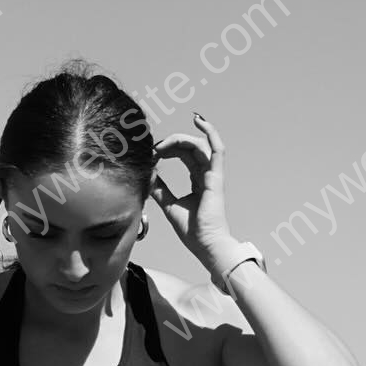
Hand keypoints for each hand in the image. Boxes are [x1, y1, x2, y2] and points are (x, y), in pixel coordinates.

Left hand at [151, 113, 236, 270]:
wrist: (206, 245)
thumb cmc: (192, 231)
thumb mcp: (168, 205)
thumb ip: (159, 189)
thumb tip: (148, 174)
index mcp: (198, 180)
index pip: (184, 155)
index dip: (168, 150)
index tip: (152, 153)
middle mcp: (207, 174)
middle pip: (189, 147)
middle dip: (170, 144)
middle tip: (154, 149)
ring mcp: (213, 174)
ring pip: (198, 144)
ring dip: (179, 140)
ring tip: (162, 146)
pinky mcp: (217, 177)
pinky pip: (217, 148)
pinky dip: (210, 131)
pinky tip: (198, 120)